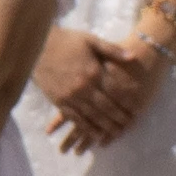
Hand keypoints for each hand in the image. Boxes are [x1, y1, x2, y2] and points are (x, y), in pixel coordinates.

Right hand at [51, 26, 168, 149]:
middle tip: (130, 125)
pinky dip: (87, 128)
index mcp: (94, 72)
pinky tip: (95, 135)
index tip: (138, 110)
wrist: (38, 46)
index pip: (116, 91)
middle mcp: (84, 87)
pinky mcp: (59, 102)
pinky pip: (75, 119)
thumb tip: (133, 57)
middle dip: (120, 118)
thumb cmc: (67, 41)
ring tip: (117, 134)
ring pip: (92, 116)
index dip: (128, 102)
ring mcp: (71, 97)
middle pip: (106, 107)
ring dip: (106, 127)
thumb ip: (112, 50)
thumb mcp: (91, 40)